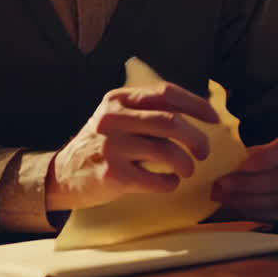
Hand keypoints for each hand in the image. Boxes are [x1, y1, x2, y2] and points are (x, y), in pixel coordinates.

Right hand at [46, 83, 218, 210]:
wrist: (63, 174)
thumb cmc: (100, 146)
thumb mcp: (116, 117)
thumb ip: (147, 112)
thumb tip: (197, 114)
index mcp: (119, 99)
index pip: (165, 93)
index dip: (195, 104)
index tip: (214, 118)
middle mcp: (113, 118)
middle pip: (170, 122)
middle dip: (196, 138)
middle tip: (204, 152)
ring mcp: (111, 146)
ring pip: (165, 150)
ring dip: (185, 163)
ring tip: (188, 170)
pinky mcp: (111, 174)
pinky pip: (155, 179)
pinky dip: (170, 183)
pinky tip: (169, 183)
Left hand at [211, 119, 277, 223]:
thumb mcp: (272, 143)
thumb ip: (253, 153)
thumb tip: (221, 165)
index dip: (266, 157)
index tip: (240, 166)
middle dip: (251, 184)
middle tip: (222, 186)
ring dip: (252, 201)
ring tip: (226, 199)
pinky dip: (262, 213)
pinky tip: (242, 209)